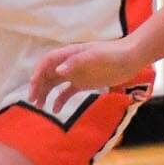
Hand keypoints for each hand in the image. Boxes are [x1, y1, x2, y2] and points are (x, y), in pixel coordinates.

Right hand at [29, 37, 147, 101]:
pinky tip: (55, 110)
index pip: (47, 62)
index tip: (33, 87)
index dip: (38, 73)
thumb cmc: (112, 54)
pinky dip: (59, 100)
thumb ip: (76, 62)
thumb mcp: (94, 56)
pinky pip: (67, 92)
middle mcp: (69, 63)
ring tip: (40, 107)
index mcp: (69, 54)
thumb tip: (58, 71)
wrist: (130, 58)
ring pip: (54, 84)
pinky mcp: (83, 83)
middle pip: (48, 74)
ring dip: (45, 94)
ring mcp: (76, 73)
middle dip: (38, 86)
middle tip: (33, 101)